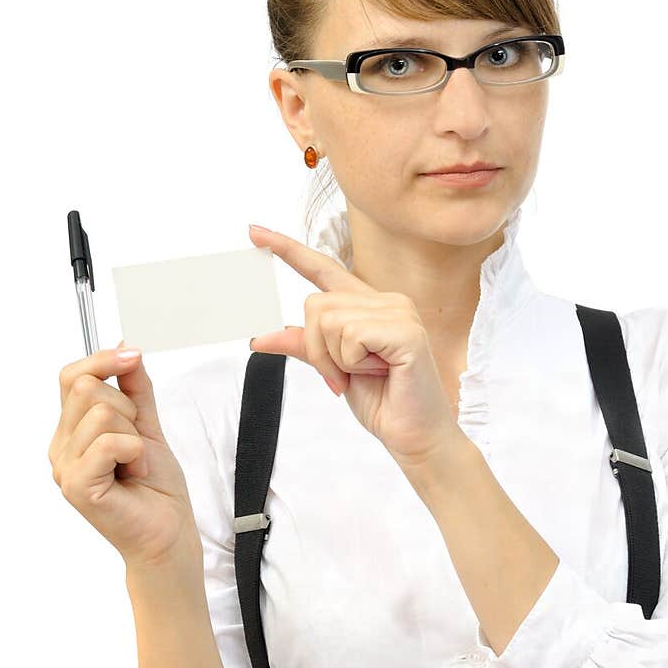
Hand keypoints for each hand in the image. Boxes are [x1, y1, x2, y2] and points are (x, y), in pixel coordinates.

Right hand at [49, 344, 201, 570]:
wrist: (168, 531)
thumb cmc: (156, 487)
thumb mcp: (148, 425)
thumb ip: (135, 389)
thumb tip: (125, 350)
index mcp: (72, 430)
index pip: (71, 376)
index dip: (102, 361)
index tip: (134, 357)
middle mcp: (62, 446)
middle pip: (86, 388)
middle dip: (127, 408)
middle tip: (138, 442)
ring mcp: (65, 467)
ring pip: (101, 413)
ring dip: (134, 435)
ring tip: (136, 463)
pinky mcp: (77, 486)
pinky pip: (109, 442)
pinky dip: (135, 452)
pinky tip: (135, 473)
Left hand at [248, 224, 459, 463]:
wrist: (413, 435)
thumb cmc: (382, 401)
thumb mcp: (333, 369)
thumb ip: (304, 346)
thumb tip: (259, 336)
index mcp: (368, 305)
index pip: (322, 268)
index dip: (287, 250)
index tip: (254, 232)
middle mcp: (385, 300)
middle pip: (315, 305)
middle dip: (316, 350)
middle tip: (342, 377)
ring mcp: (398, 311)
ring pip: (328, 321)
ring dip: (336, 360)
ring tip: (367, 374)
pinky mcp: (406, 330)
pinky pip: (350, 336)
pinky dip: (353, 363)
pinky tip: (381, 372)